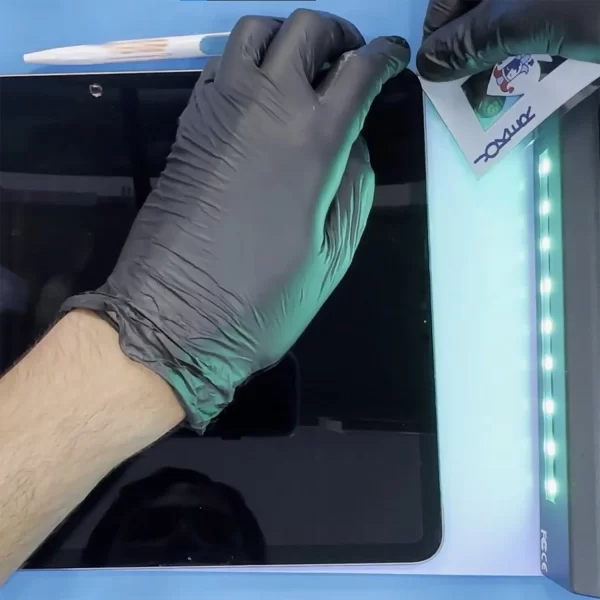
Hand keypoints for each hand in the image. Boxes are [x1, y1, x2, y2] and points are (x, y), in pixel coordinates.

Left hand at [62, 9, 409, 431]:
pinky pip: (220, 65)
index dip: (384, 56)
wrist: (175, 317)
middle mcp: (266, 109)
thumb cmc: (261, 300)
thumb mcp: (332, 257)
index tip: (392, 59)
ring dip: (286, 39)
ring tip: (301, 71)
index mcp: (313, 144)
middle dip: (337, 36)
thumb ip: (354, 188)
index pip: (358, 71)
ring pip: (255, 32)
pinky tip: (259, 96)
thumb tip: (355, 143)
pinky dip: (247, 63)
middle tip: (348, 63)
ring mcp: (219, 109)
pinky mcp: (189, 124)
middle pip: (305, 30)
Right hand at [417, 0, 599, 80]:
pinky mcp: (573, 19)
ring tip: (499, 97)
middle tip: (468, 96)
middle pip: (480, 13)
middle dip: (472, 56)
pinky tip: (540, 78)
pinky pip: (542, 38)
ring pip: (512, 28)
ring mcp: (548, 6)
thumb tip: (427, 65)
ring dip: (503, 62)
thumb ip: (470, 40)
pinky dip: (537, 56)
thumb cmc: (593, 1)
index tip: (437, 79)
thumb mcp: (525, 18)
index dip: (437, 37)